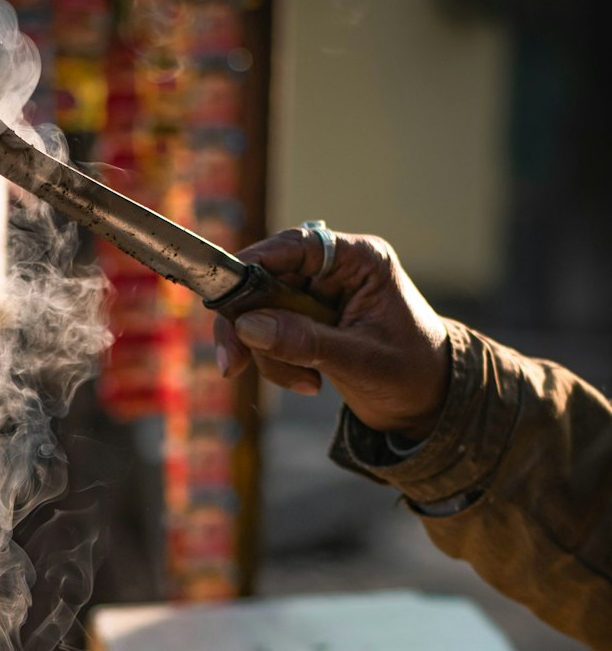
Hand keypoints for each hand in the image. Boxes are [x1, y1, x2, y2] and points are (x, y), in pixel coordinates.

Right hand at [213, 228, 451, 439]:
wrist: (429, 404)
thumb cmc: (412, 374)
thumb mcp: (360, 360)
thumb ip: (305, 342)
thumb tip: (249, 326)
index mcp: (360, 260)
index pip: (294, 247)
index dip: (252, 265)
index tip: (221, 296)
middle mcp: (336, 270)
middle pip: (266, 281)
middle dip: (248, 325)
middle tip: (234, 363)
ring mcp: (320, 297)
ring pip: (262, 314)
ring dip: (268, 355)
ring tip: (306, 383)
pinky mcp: (309, 323)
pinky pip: (270, 336)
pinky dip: (276, 362)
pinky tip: (309, 382)